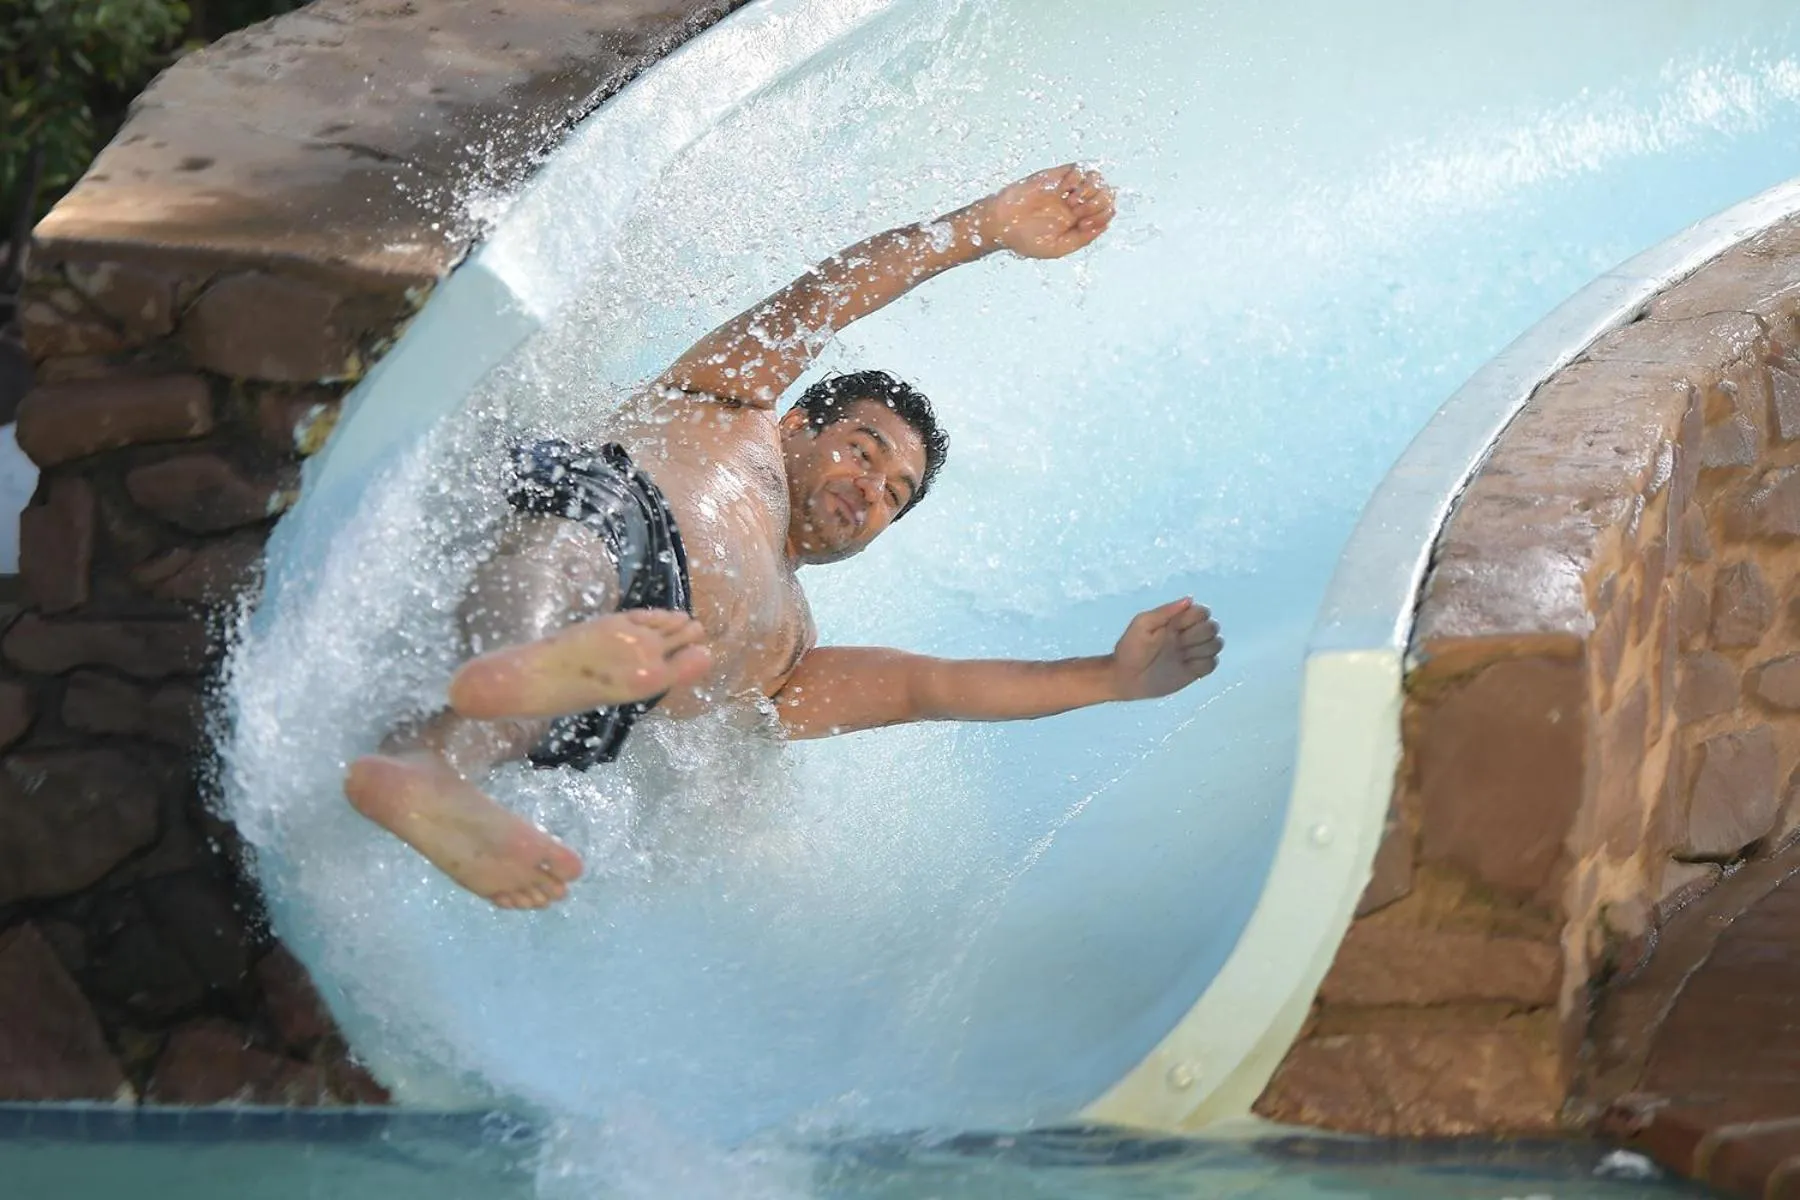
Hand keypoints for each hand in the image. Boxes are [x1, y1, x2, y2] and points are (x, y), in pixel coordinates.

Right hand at [977, 163, 1115, 258]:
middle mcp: (1075, 203)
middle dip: (1099, 202)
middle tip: (1079, 212)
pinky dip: (1078, 178)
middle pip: (1106, 193)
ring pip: (1096, 178)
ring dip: (1091, 189)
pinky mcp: (1055, 176)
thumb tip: (1105, 225)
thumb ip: (1083, 239)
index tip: (1084, 224)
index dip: (1103, 215)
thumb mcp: (1057, 248)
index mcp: (1078, 221)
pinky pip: (1078, 169)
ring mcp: (1066, 189)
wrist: (1001, 223)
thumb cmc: (1025, 239)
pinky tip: (1065, 190)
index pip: (1107, 211)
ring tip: (1073, 201)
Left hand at [1109, 598, 1222, 701]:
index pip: (1202, 612)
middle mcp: (1188, 634)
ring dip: (1202, 650)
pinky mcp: (1195, 671)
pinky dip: (1204, 664)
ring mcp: (1193, 653)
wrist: (1126, 678)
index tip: (1177, 628)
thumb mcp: (1142, 624)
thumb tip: (1190, 599)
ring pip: (1216, 644)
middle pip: (1213, 627)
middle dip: (1198, 635)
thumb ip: (1165, 611)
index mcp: (1177, 621)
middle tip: (1178, 644)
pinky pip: (1212, 664)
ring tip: (1182, 656)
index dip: (1196, 619)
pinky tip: (1187, 667)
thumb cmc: (1130, 649)